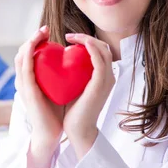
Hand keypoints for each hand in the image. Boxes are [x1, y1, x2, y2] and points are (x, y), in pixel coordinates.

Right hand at [15, 26, 64, 152]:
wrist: (50, 134)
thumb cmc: (56, 113)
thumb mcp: (58, 89)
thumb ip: (61, 77)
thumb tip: (74, 63)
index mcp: (30, 80)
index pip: (29, 55)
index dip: (36, 41)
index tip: (48, 33)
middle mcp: (23, 81)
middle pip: (22, 52)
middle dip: (33, 37)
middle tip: (46, 29)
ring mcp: (23, 86)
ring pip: (21, 56)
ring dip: (30, 41)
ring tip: (42, 31)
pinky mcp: (27, 91)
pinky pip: (25, 67)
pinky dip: (29, 53)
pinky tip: (37, 44)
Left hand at [63, 34, 114, 152]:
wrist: (77, 130)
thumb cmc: (72, 111)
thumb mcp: (73, 88)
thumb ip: (72, 75)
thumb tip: (59, 62)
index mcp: (103, 78)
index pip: (100, 52)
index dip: (86, 41)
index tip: (68, 40)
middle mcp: (108, 77)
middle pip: (103, 48)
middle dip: (86, 37)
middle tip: (68, 36)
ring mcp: (107, 80)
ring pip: (103, 50)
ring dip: (87, 39)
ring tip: (71, 37)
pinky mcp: (101, 84)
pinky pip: (99, 61)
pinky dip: (92, 49)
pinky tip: (80, 43)